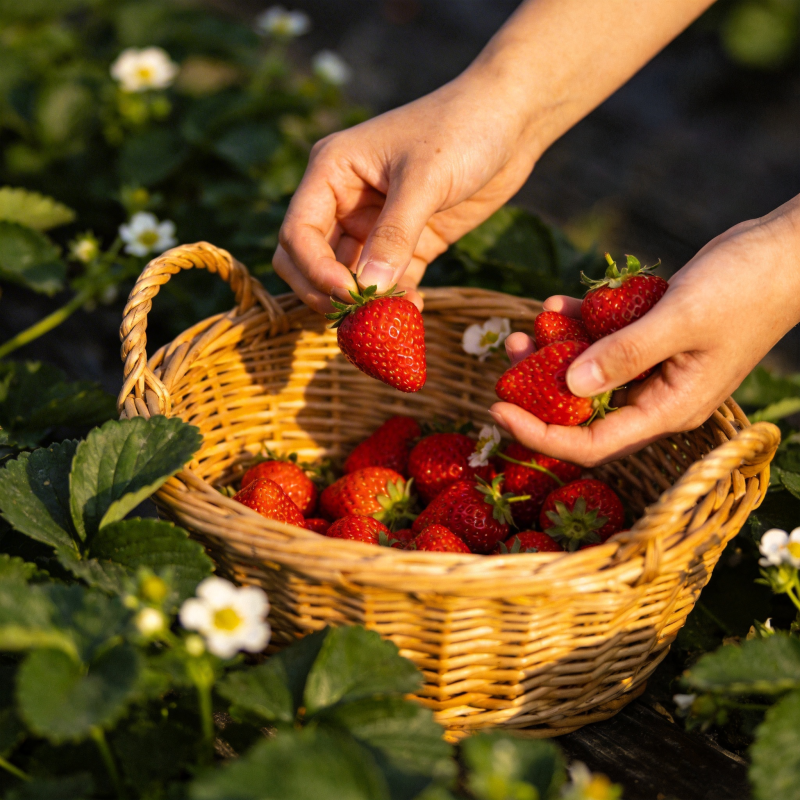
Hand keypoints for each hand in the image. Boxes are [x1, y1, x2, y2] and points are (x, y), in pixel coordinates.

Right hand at [273, 72, 538, 313]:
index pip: (298, 232)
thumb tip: (369, 290)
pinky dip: (394, 300)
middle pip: (310, 261)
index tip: (348, 293)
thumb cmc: (462, 129)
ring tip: (391, 319)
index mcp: (332, 172)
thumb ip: (395, 235)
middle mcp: (344, 201)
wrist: (512, 119)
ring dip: (364, 303)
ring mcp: (375, 225)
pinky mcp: (408, 244)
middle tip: (358, 316)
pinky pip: (388, 283)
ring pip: (348, 278)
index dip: (314, 269)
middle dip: (326, 293)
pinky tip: (414, 309)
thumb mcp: (424, 181)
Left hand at [490, 202, 799, 465]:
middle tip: (510, 350)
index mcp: (668, 410)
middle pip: (583, 411)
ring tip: (527, 323)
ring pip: (589, 375)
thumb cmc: (745, 287)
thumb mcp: (680, 320)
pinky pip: (604, 343)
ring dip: (554, 352)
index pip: (591, 444)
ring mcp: (654, 370)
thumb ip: (625, 354)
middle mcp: (657, 398)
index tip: (496, 410)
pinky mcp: (650, 342)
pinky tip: (557, 303)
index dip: (540, 434)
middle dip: (538, 388)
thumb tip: (569, 386)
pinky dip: (579, 326)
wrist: (784, 252)